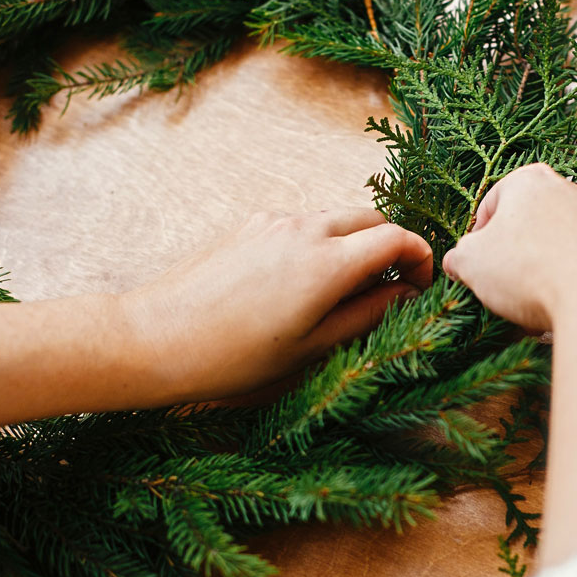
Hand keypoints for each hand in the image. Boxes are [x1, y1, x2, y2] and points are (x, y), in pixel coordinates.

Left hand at [123, 208, 433, 402]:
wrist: (155, 339)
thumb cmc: (233, 357)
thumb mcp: (312, 348)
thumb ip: (367, 315)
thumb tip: (404, 295)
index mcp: (327, 263)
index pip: (397, 238)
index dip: (421, 259)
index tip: (420, 287)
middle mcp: (304, 229)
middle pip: (370, 219)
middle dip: (391, 246)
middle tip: (391, 286)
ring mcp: (273, 221)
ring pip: (334, 218)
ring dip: (354, 243)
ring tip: (346, 289)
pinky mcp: (249, 225)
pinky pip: (300, 223)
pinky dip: (319, 242)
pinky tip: (301, 283)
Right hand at [441, 164, 576, 331]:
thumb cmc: (530, 270)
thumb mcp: (471, 263)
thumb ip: (458, 257)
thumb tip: (457, 262)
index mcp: (529, 181)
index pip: (490, 205)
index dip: (476, 239)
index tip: (476, 266)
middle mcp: (570, 189)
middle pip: (529, 223)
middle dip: (514, 256)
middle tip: (504, 289)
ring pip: (561, 244)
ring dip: (544, 271)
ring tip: (535, 305)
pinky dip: (576, 281)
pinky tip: (567, 306)